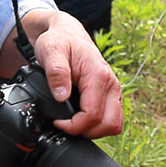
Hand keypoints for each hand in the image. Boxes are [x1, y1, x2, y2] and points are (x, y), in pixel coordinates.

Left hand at [22, 9, 122, 138]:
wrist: (68, 34)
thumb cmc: (60, 41)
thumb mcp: (51, 51)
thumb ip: (56, 72)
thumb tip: (62, 96)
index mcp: (99, 75)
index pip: (93, 115)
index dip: (74, 126)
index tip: (57, 122)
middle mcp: (112, 84)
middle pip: (109, 124)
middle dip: (86, 131)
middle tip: (66, 126)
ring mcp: (114, 90)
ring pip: (114, 125)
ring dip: (94, 131)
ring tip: (74, 124)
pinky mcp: (112, 95)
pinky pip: (112, 119)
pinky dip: (99, 125)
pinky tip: (82, 119)